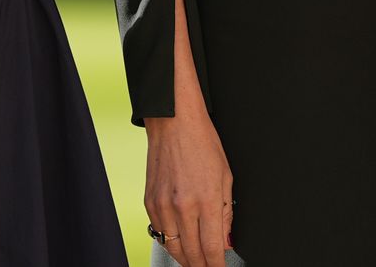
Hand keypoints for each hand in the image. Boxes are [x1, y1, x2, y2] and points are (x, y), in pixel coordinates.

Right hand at [145, 111, 233, 266]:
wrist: (174, 122)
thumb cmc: (202, 143)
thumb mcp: (226, 176)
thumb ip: (226, 213)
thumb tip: (226, 241)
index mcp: (205, 200)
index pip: (212, 249)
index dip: (217, 265)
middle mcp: (182, 206)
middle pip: (192, 254)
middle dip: (202, 266)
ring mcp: (162, 206)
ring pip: (173, 249)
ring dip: (186, 259)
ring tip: (197, 261)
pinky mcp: (149, 203)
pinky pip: (159, 233)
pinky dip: (171, 243)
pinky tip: (180, 243)